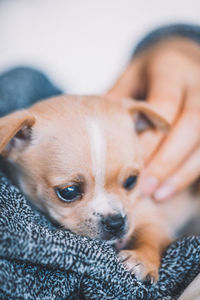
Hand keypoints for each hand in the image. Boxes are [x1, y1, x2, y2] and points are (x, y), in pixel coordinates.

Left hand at [107, 37, 199, 200]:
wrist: (181, 60)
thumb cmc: (151, 73)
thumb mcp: (130, 76)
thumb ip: (118, 99)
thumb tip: (99, 131)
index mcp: (170, 70)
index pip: (165, 104)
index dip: (150, 137)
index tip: (129, 163)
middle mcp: (197, 84)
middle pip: (193, 125)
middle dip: (168, 160)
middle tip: (144, 188)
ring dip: (183, 172)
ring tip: (158, 195)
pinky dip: (191, 172)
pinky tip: (173, 188)